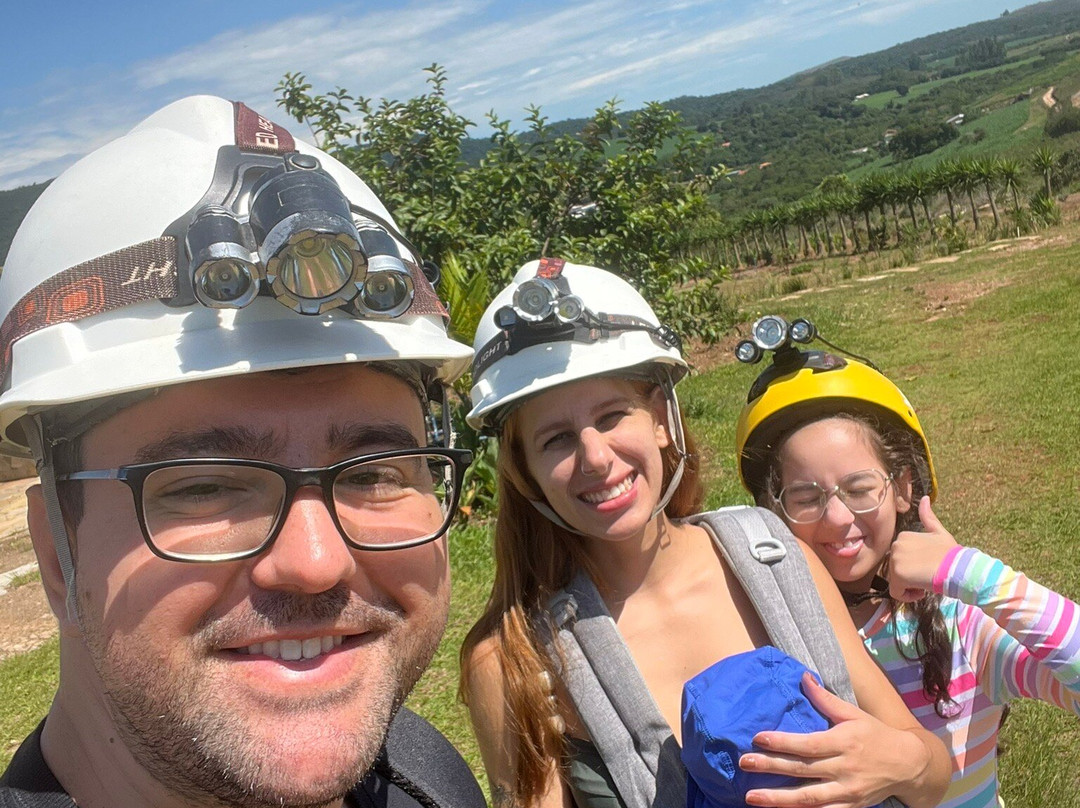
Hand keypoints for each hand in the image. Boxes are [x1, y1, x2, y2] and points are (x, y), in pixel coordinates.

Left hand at [740, 673, 914, 807]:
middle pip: (802, 770)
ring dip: (779, 800)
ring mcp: (848, 792)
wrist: (909, 765)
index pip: (808, 744)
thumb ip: (825, 699)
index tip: (758, 739)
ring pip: (809, 799)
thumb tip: (803, 677)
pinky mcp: (851, 807)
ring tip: (751, 797)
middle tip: (744, 764)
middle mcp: (844, 768)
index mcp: (843, 742)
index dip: (782, 742)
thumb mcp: (853, 713)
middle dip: (771, 768)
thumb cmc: (876, 734)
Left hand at [887, 497, 958, 602]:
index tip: (931, 566)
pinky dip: (908, 596)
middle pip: (898, 570)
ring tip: (927, 581)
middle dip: (912, 576)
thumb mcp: (940, 533)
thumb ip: (928, 518)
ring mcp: (895, 560)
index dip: (916, 566)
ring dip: (911, 586)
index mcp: (904, 536)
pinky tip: (922, 591)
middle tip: (930, 574)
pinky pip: (896, 593)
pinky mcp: (897, 575)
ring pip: (897, 582)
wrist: (960, 569)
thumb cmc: (952, 554)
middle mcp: (896, 545)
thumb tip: (925, 498)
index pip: (903, 558)